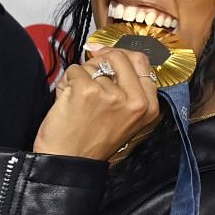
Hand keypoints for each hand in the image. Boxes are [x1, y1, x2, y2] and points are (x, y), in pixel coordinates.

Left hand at [32, 45, 161, 160]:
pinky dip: (67, 82)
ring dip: (81, 78)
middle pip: (119, 57)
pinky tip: (68, 102)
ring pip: (93, 65)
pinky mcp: (87, 90)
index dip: (121, 55)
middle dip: (100, 60)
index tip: (106, 55)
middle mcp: (135, 100)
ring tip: (79, 102)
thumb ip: (126, 87)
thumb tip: (109, 53)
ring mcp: (111, 94)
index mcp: (148, 107)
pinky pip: (74, 70)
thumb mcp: (124, 117)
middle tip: (88, 76)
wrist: (68, 161)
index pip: (142, 63)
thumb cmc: (92, 140)